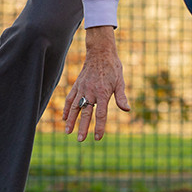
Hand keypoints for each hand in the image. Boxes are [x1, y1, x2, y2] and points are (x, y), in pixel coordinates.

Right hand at [63, 25, 129, 140]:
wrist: (100, 52)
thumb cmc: (113, 67)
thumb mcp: (120, 81)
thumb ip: (121, 97)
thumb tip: (127, 109)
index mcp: (103, 93)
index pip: (100, 114)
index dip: (99, 127)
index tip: (98, 138)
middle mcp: (91, 92)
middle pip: (86, 113)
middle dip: (82, 127)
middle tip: (80, 140)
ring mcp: (82, 88)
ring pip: (75, 107)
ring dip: (71, 120)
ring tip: (68, 132)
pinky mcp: (77, 85)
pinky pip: (70, 98)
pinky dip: (67, 108)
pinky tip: (65, 117)